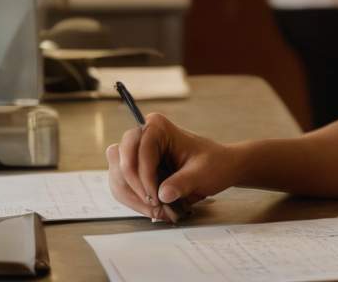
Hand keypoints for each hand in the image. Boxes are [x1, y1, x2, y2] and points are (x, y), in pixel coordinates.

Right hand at [105, 113, 242, 220]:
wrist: (220, 166)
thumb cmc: (213, 163)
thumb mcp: (202, 173)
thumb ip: (182, 183)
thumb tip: (163, 195)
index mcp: (158, 127)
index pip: (140, 153)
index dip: (146, 178)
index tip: (158, 198)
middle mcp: (142, 135)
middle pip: (121, 160)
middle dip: (135, 187)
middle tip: (153, 205)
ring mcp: (136, 151)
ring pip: (117, 174)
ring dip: (131, 196)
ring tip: (153, 210)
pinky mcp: (135, 166)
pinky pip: (121, 183)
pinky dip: (131, 198)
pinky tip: (149, 207)